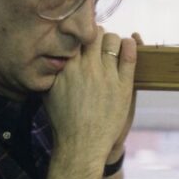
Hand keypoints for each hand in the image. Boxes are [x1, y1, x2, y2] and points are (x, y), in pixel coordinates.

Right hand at [44, 27, 137, 163]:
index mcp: (67, 67)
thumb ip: (51, 71)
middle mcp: (87, 67)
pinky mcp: (123, 86)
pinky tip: (129, 45)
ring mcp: (107, 76)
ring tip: (112, 47)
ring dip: (113, 40)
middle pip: (95, 34)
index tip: (83, 37)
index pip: (76, 36)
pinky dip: (130, 46)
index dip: (80, 34)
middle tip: (98, 42)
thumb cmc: (63, 121)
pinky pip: (130, 56)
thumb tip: (51, 53)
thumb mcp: (48, 92)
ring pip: (113, 41)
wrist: (81, 144)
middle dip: (97, 35)